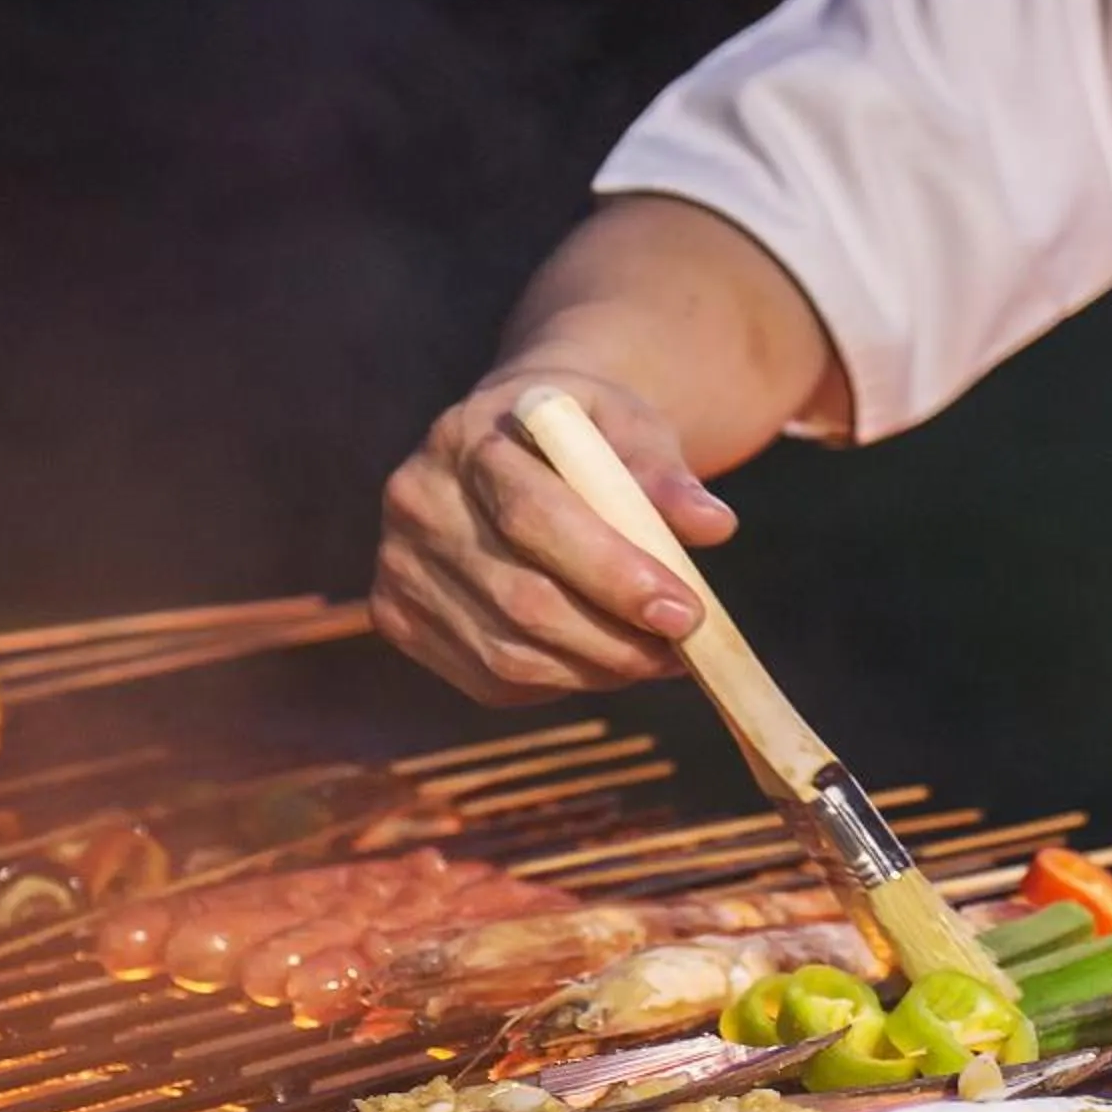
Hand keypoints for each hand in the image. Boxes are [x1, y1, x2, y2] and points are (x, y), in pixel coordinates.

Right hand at [371, 365, 737, 704]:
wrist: (515, 441)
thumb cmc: (582, 438)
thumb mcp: (629, 429)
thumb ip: (664, 475)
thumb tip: (714, 525)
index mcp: (467, 435)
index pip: (533, 516)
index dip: (612, 574)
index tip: (685, 612)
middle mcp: (416, 500)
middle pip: (520, 598)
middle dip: (615, 638)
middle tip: (684, 648)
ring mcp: (397, 564)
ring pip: (507, 653)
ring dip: (596, 669)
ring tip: (654, 657)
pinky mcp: (397, 617)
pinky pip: (489, 679)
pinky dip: (558, 682)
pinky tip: (600, 660)